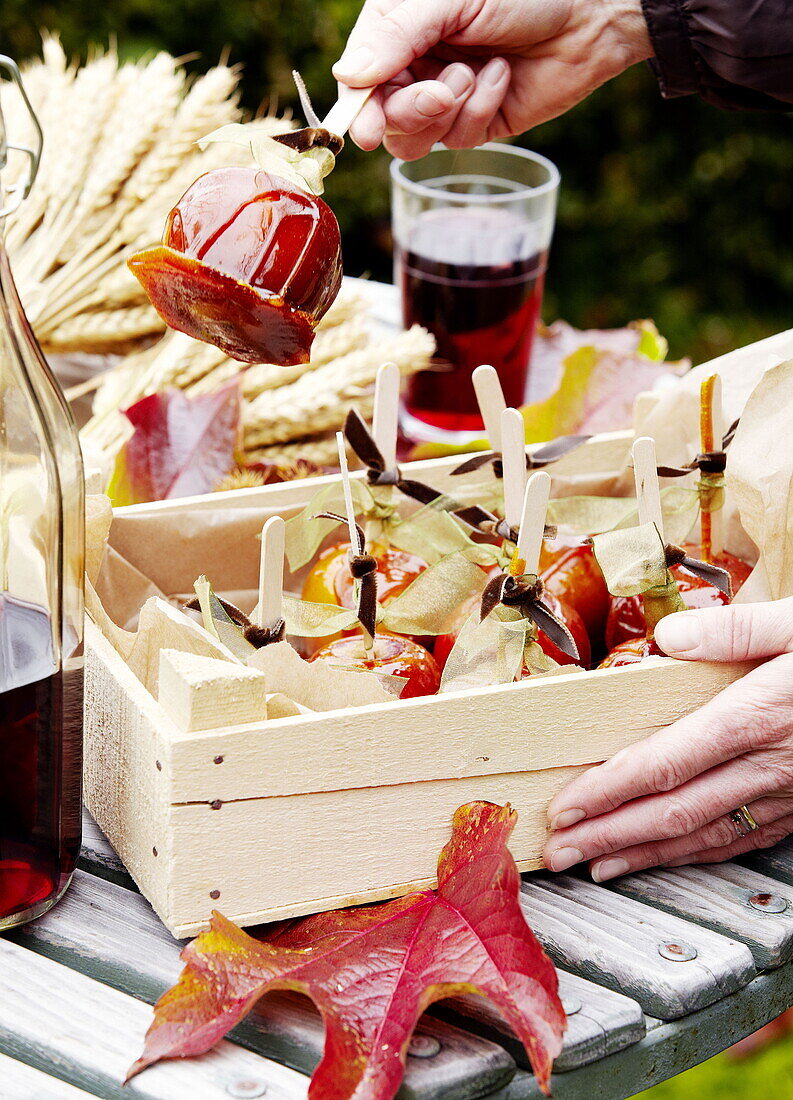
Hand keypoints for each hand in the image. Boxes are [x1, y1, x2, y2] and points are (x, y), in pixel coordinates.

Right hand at [333, 0, 651, 157]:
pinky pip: (459, 138)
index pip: (359, 80)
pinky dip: (481, 108)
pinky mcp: (476, 123)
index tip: (362, 129)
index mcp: (399, 31)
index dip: (357, 109)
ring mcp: (445, 98)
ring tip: (475, 74)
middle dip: (411, 111)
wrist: (588, 12)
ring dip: (446, 112)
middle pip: (384, 118)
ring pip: (415, 139)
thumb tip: (348, 76)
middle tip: (442, 93)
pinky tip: (503, 76)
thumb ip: (396, 35)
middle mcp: (416, 66)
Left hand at [544, 598, 792, 880]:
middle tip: (555, 852)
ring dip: (644, 854)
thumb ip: (734, 629)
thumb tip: (668, 636)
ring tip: (595, 865)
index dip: (607, 791)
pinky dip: (696, 854)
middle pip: (671, 810)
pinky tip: (667, 858)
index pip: (663, 763)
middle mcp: (767, 764)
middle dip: (607, 834)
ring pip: (703, 835)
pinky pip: (741, 838)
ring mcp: (787, 791)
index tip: (564, 806)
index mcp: (756, 714)